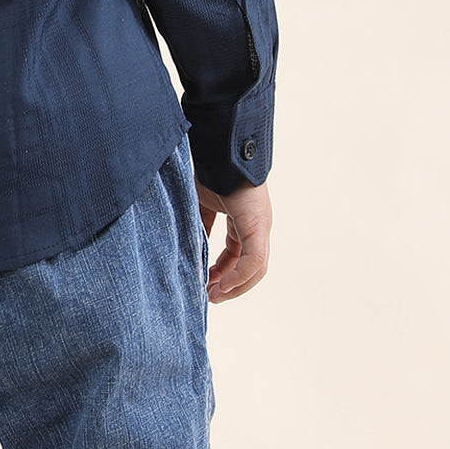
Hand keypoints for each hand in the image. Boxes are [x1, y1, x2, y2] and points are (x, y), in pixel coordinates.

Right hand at [194, 176, 271, 302]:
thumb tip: (189, 244)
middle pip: (247, 266)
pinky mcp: (259, 227)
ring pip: (254, 269)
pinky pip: (253, 261)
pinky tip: (223, 285)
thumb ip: (200, 224)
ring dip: (235, 286)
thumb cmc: (212, 170)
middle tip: (210, 296)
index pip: (236, 254)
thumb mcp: (201, 203)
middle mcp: (256, 227)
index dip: (221, 270)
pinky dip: (239, 276)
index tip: (204, 282)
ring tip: (214, 295)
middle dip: (229, 284)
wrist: (221, 152)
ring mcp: (260, 228)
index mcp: (243, 220)